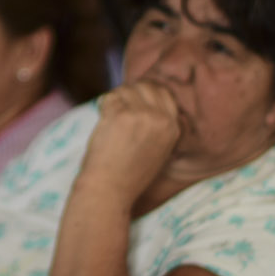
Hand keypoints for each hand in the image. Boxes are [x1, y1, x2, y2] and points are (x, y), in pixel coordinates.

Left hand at [82, 78, 187, 198]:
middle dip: (130, 92)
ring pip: (126, 89)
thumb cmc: (128, 174)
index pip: (164, 93)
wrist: (110, 189)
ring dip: (115, 99)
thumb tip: (144, 100)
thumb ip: (157, 126)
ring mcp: (141, 115)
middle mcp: (160, 119)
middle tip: (119, 105)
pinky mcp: (120, 115)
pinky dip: (102, 105)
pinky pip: (109, 97)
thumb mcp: (157, 150)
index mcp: (172, 128)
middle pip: (146, 86)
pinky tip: (102, 117)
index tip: (133, 100)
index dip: (146, 93)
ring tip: (110, 117)